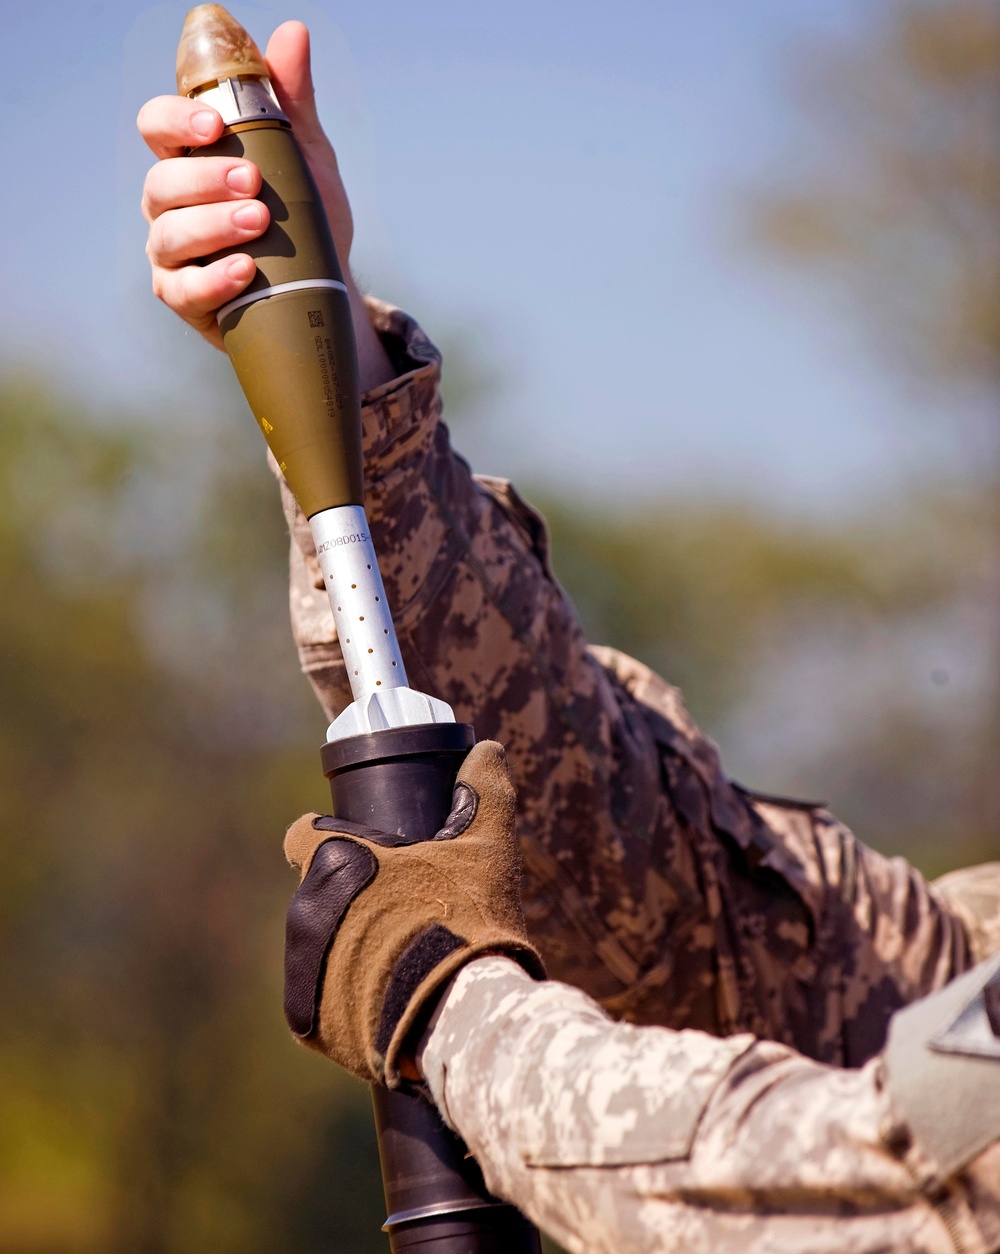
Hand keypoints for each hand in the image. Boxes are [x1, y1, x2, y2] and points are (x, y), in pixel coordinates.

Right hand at [137, 22, 392, 388]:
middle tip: (254, 184)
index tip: (213, 125)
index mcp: (190, 161)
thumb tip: (292, 33)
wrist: (325, 293)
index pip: (158, 127)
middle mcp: (170, 206)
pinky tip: (245, 269)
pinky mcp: (186, 300)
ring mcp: (173, 255)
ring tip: (260, 221)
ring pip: (169, 235)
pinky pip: (184, 289)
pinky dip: (215, 278)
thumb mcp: (305, 158)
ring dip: (214, 225)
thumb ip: (292, 101)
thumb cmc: (305, 220)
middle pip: (160, 183)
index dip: (175, 121)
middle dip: (206, 180)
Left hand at [282, 742, 544, 1086]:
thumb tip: (487, 748)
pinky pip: (321, 1000)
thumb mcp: (488, 844)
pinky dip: (345, 997)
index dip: (328, 837)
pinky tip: (387, 997)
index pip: (305, 836)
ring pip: (319, 946)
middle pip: (320, 894)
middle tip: (402, 911)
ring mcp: (302, 969)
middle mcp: (305, 911)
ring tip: (401, 959)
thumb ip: (484, 789)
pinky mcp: (307, 1021)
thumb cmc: (471, 920)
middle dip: (352, 898)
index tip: (359, 849)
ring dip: (348, 946)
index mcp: (334, 861)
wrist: (462, 1015)